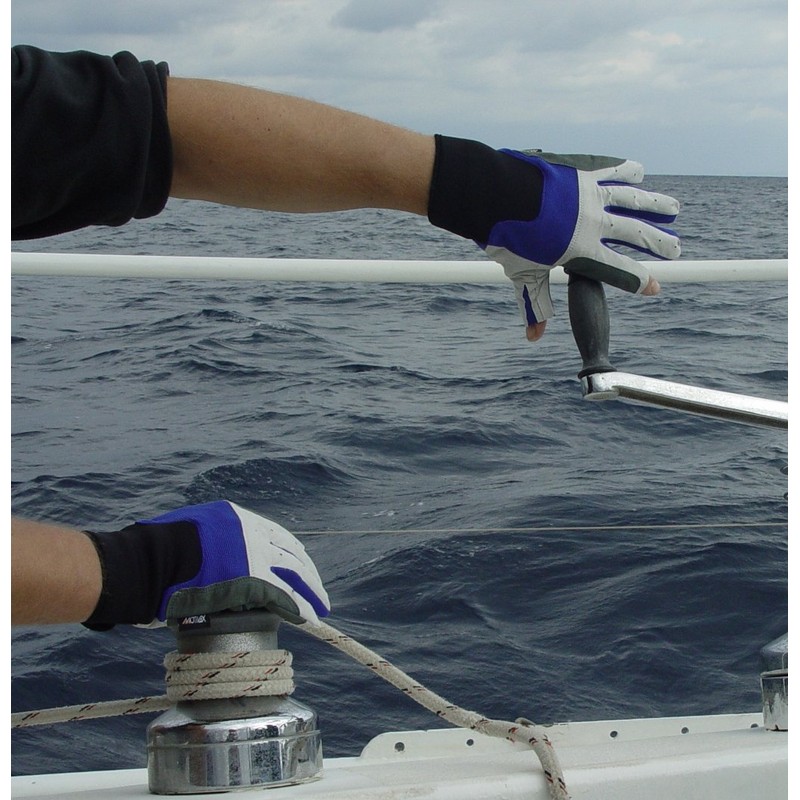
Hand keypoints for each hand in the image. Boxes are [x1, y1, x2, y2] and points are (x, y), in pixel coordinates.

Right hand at [84, 500, 329, 627]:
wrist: (147, 561)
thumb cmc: (151, 551)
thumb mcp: (184, 531)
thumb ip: (203, 542)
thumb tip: (200, 557)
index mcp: (233, 517)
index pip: (272, 534)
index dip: (288, 552)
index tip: (299, 564)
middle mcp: (249, 531)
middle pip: (289, 552)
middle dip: (306, 573)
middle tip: (316, 590)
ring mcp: (253, 554)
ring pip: (293, 573)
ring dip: (310, 591)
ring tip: (321, 607)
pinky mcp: (252, 580)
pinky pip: (283, 595)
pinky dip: (299, 607)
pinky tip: (308, 618)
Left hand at [427, 137, 679, 338]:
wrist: (497, 195)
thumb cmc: (508, 239)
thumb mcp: (523, 275)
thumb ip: (536, 303)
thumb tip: (534, 337)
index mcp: (581, 252)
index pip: (619, 271)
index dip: (639, 281)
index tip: (655, 287)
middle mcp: (593, 224)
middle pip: (635, 234)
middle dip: (659, 243)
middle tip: (676, 249)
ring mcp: (589, 195)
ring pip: (632, 199)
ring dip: (655, 204)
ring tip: (673, 209)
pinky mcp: (580, 173)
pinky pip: (611, 172)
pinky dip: (627, 172)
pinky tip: (639, 172)